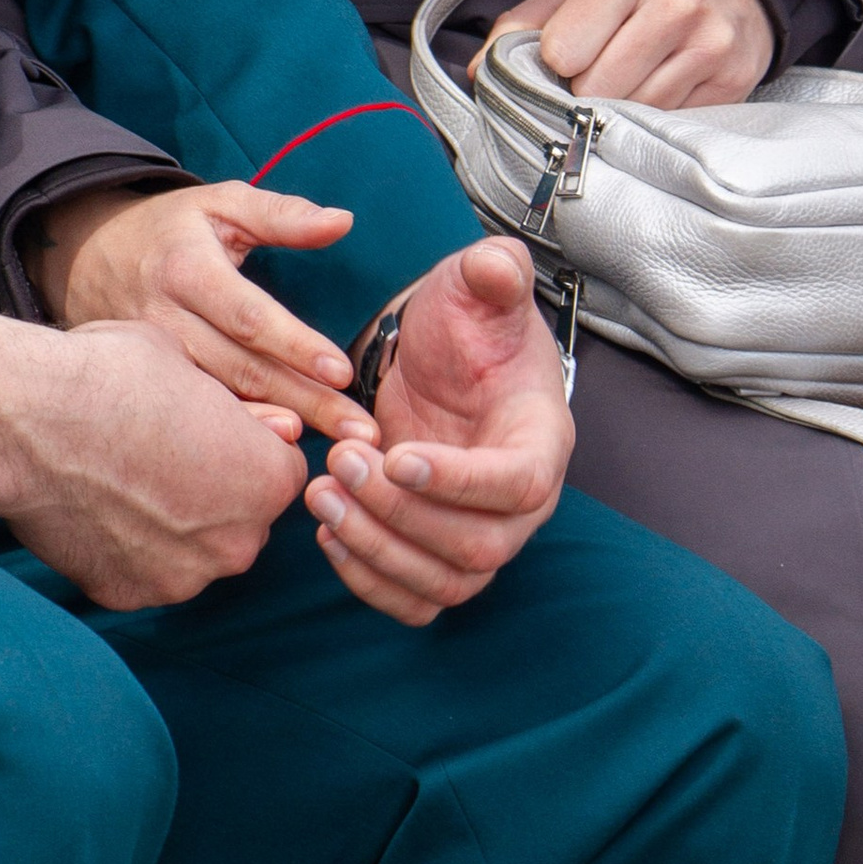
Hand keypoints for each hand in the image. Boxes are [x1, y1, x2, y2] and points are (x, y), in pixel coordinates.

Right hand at [0, 304, 305, 611]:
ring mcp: (182, 578)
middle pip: (242, 518)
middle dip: (216, 492)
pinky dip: (127, 548)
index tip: (207, 428)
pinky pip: (143, 570)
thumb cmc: (110, 376)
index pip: (281, 469)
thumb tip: (277, 428)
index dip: (245, 445)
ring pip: (194, 550)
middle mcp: (238, 542)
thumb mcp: (190, 366)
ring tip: (123, 479)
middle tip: (162, 453)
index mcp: (268, 481)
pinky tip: (96, 507)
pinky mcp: (128, 595)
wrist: (25, 421)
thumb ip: (242, 411)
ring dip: (173, 525)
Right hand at [32, 178, 363, 440]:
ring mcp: (152, 366)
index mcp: (185, 272)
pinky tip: (280, 464)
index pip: (246, 315)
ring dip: (281, 431)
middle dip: (308, 404)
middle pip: (243, 371)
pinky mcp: (148, 391)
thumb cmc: (168, 230)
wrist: (84, 260)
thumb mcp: (218, 204)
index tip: (342, 372)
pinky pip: (197, 422)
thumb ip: (280, 214)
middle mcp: (166, 323)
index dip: (294, 345)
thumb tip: (342, 222)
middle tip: (363, 434)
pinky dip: (241, 444)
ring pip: (221, 406)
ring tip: (339, 455)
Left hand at [305, 237, 569, 622]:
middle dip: (402, 514)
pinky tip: (327, 531)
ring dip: (377, 551)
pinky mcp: (438, 549)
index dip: (462, 482)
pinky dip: (369, 579)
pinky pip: (415, 597)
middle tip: (341, 461)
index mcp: (542, 438)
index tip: (397, 456)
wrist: (446, 357)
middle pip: (479, 547)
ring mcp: (481, 531)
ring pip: (445, 583)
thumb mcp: (479, 284)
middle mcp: (521, 500)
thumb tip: (494, 265)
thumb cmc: (470, 323)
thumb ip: (493, 272)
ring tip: (320, 493)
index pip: (521, 484)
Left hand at [488, 0, 771, 110]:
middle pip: (597, 90)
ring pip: (635, 114)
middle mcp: (675, 4)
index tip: (563, 61)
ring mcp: (710, 45)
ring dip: (621, 110)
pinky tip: (660, 90)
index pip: (562, 51)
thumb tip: (478, 72)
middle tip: (595, 77)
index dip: (554, 65)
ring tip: (629, 82)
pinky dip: (656, 119)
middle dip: (585, 94)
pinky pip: (672, 125)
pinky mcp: (734, 81)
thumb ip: (523, 23)